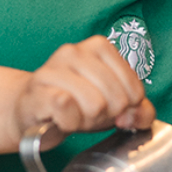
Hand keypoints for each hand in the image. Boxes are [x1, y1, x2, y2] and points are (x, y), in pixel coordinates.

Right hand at [0, 36, 155, 164]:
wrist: (31, 113)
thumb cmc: (76, 104)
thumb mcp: (114, 104)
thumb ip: (140, 110)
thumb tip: (137, 117)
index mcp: (99, 47)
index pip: (135, 89)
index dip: (127, 109)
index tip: (110, 108)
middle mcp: (75, 51)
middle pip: (116, 98)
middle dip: (106, 116)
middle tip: (88, 113)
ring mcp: (53, 69)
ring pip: (94, 104)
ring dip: (86, 121)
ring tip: (73, 115)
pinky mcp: (37, 91)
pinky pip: (67, 110)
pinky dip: (68, 124)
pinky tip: (59, 119)